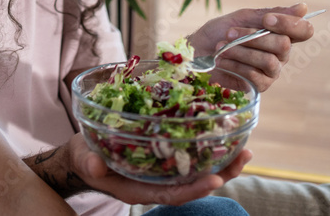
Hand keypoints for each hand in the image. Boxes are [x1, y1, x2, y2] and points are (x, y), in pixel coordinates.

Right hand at [69, 134, 251, 205]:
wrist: (85, 155)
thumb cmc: (85, 159)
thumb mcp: (83, 160)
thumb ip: (88, 163)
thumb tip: (94, 166)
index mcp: (139, 188)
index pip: (172, 194)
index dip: (194, 190)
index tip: (215, 181)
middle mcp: (156, 182)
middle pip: (193, 184)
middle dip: (220, 174)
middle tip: (243, 157)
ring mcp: (162, 170)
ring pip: (197, 171)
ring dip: (222, 162)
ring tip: (245, 148)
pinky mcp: (164, 155)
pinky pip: (190, 155)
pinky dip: (208, 147)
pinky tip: (224, 133)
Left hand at [187, 3, 313, 91]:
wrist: (197, 52)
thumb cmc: (219, 33)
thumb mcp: (243, 17)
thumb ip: (271, 13)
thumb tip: (303, 8)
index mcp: (280, 34)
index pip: (304, 31)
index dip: (289, 24)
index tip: (266, 20)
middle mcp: (281, 54)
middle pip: (284, 45)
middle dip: (253, 36)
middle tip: (230, 33)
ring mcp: (271, 71)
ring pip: (269, 61)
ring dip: (241, 50)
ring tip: (222, 46)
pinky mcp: (258, 86)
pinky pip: (254, 75)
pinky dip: (235, 64)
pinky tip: (222, 59)